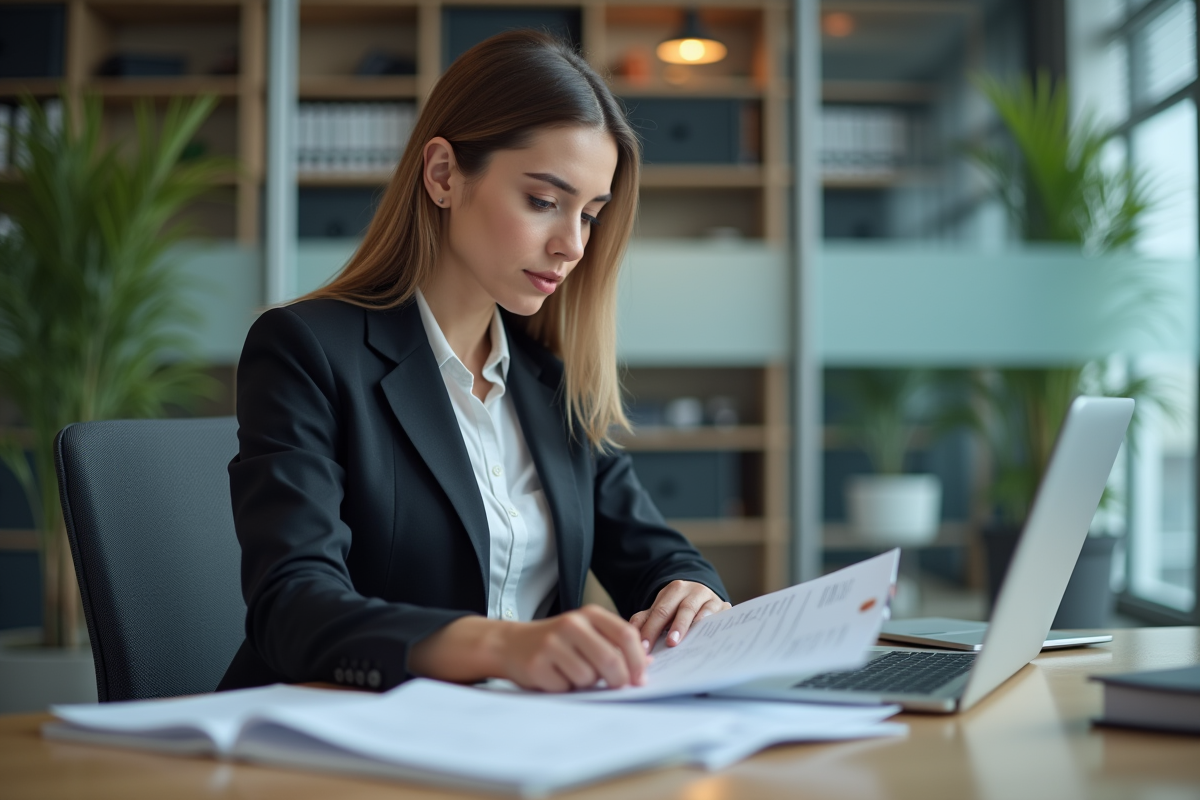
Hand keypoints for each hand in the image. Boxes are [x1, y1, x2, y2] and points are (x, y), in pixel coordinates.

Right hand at [497, 605, 648, 691]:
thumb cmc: (558, 642)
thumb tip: (648, 663)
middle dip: (619, 680)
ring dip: (588, 684)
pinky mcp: (537, 664)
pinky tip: (556, 677)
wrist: (511, 644)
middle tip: (617, 687)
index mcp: (589, 614)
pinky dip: (567, 689)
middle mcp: (571, 624)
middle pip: (611, 659)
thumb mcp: (587, 634)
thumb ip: (615, 645)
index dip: (638, 660)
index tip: (640, 679)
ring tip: (574, 675)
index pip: (626, 635)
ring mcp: (552, 643)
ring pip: (588, 677)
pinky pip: (566, 687)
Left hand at [630, 581, 729, 650]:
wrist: (704, 595)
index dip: (650, 629)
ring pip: (700, 611)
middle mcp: (693, 591)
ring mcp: (710, 598)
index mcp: (674, 590)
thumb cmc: (679, 606)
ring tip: (680, 640)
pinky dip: (711, 626)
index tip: (643, 647)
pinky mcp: (724, 607)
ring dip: (689, 626)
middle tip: (667, 644)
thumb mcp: (661, 608)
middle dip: (673, 627)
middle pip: (680, 610)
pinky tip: (705, 638)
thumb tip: (632, 634)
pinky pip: (718, 617)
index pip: (660, 611)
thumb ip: (645, 619)